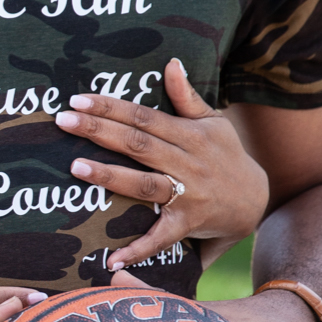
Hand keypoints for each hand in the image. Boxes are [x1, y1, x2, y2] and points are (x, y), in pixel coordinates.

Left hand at [64, 59, 270, 269]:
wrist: (257, 199)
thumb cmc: (225, 155)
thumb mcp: (213, 122)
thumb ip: (187, 96)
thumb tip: (171, 62)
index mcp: (189, 135)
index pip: (145, 117)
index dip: (112, 107)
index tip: (78, 100)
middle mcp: (188, 163)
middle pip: (139, 144)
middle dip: (100, 131)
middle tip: (63, 120)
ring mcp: (188, 194)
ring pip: (145, 183)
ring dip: (111, 177)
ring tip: (75, 168)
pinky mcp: (188, 223)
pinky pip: (161, 237)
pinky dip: (138, 249)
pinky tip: (110, 259)